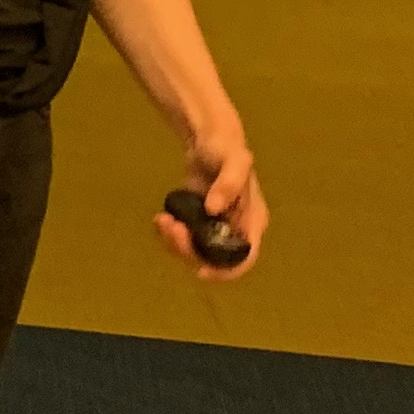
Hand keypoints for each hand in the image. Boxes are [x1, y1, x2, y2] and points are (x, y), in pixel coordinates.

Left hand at [154, 136, 265, 279]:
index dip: (226, 270)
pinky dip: (168, 235)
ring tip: (163, 220)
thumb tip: (213, 210)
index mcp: (253, 221)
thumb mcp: (234, 160)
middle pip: (214, 259)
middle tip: (171, 228)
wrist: (208, 141)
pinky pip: (182, 239)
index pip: (245, 257)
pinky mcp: (197, 222)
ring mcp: (215, 228)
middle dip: (190, 251)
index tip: (201, 272)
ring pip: (195, 252)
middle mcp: (235, 230)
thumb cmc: (226, 149)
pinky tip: (161, 218)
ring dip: (175, 243)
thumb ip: (228, 184)